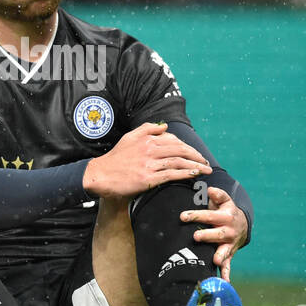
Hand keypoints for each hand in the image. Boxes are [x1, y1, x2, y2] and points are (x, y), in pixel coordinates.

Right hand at [83, 122, 210, 197]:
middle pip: (180, 149)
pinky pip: (172, 174)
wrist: (100, 174)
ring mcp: (149, 164)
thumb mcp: (129, 137)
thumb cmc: (115, 158)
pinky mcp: (148, 178)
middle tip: (205, 162)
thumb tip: (164, 126)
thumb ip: (147, 129)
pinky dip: (186, 174)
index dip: (187, 147)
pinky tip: (195, 175)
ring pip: (178, 161)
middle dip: (196, 156)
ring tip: (206, 170)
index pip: (173, 140)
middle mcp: (149, 149)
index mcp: (147, 139)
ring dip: (196, 165)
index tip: (195, 154)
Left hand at [181, 186, 247, 281]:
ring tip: (215, 259)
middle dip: (207, 235)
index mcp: (226, 216)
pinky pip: (228, 264)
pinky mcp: (229, 254)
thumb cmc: (224, 211)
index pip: (210, 215)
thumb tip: (209, 189)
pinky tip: (224, 282)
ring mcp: (230, 243)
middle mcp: (229, 230)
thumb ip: (217, 195)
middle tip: (195, 236)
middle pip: (218, 233)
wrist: (241, 225)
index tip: (182, 216)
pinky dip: (226, 273)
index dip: (197, 215)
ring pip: (224, 250)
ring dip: (220, 255)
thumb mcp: (223, 201)